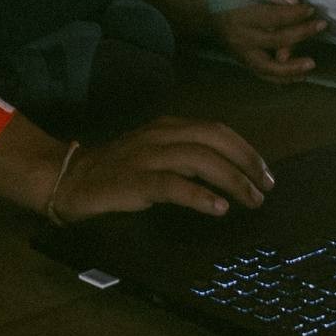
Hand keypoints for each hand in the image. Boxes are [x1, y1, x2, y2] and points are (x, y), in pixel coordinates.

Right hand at [50, 117, 273, 221]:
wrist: (69, 178)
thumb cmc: (116, 172)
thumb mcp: (155, 155)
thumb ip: (186, 158)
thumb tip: (229, 176)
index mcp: (168, 127)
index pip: (217, 130)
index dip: (246, 150)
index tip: (265, 172)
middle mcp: (160, 136)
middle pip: (214, 139)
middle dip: (246, 162)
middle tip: (266, 187)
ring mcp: (147, 157)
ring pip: (199, 159)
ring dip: (232, 180)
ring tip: (251, 199)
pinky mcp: (134, 181)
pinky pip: (172, 185)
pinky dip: (199, 196)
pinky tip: (218, 208)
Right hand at [214, 0, 328, 80]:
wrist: (201, 8)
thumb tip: (292, 0)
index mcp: (240, 15)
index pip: (272, 17)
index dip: (294, 14)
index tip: (311, 9)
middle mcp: (241, 38)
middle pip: (275, 41)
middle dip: (301, 34)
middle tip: (321, 25)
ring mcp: (241, 53)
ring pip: (267, 68)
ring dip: (291, 69)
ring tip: (311, 65)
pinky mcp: (242, 62)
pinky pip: (263, 74)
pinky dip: (281, 78)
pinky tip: (299, 76)